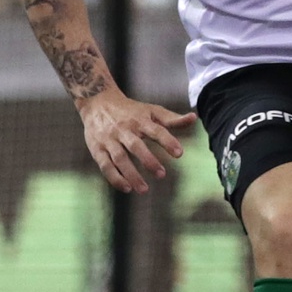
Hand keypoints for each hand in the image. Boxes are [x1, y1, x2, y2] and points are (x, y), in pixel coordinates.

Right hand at [79, 91, 194, 193]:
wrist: (97, 102)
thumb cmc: (131, 110)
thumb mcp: (151, 111)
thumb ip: (171, 119)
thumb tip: (194, 118)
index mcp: (139, 120)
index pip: (156, 130)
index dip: (167, 141)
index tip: (179, 154)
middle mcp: (124, 129)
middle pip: (135, 146)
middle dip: (148, 160)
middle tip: (162, 175)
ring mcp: (109, 140)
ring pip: (119, 158)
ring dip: (131, 174)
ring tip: (144, 189)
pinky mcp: (97, 149)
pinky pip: (105, 165)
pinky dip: (114, 177)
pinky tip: (127, 188)